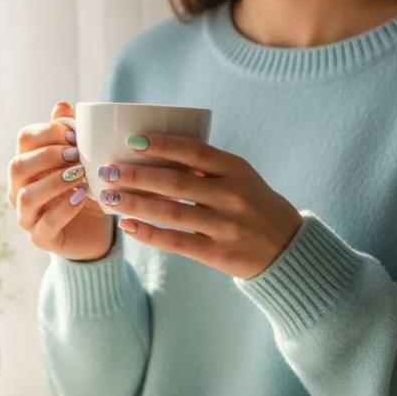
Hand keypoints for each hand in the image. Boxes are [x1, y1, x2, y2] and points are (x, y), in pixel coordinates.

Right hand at [8, 102, 112, 260]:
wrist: (97, 230)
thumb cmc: (86, 189)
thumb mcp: (82, 160)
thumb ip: (70, 135)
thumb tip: (61, 105)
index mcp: (27, 164)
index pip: (24, 139)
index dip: (48, 133)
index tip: (76, 135)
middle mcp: (19, 188)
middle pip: (17, 165)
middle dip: (48, 156)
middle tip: (78, 156)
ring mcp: (26, 215)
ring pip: (27, 195)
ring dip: (55, 182)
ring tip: (81, 176)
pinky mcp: (41, 238)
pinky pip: (46, 223)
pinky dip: (64, 209)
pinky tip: (81, 198)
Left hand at [101, 134, 301, 278]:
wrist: (288, 249)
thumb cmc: (255, 206)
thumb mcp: (241, 178)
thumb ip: (207, 168)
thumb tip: (155, 154)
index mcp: (237, 170)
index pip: (195, 152)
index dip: (162, 145)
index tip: (132, 141)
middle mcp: (232, 196)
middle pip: (176, 183)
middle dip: (137, 176)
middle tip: (108, 171)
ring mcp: (225, 226)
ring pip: (171, 213)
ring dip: (136, 204)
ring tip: (109, 198)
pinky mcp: (217, 254)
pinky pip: (176, 242)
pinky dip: (149, 234)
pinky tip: (128, 226)